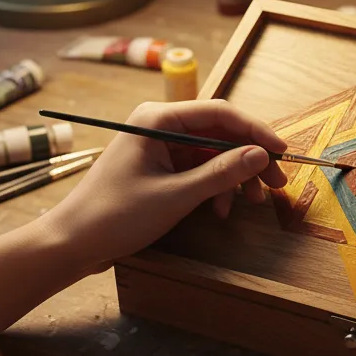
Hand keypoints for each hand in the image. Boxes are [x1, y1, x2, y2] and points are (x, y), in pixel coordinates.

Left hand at [43, 99, 287, 276]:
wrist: (73, 243)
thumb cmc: (114, 215)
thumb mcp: (175, 195)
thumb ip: (221, 173)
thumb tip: (261, 155)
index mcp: (157, 119)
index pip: (219, 112)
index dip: (255, 131)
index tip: (282, 152)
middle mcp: (160, 125)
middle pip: (220, 132)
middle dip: (249, 158)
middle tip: (277, 183)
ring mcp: (160, 146)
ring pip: (214, 153)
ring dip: (235, 176)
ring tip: (251, 202)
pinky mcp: (160, 166)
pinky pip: (199, 169)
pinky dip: (215, 187)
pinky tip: (220, 209)